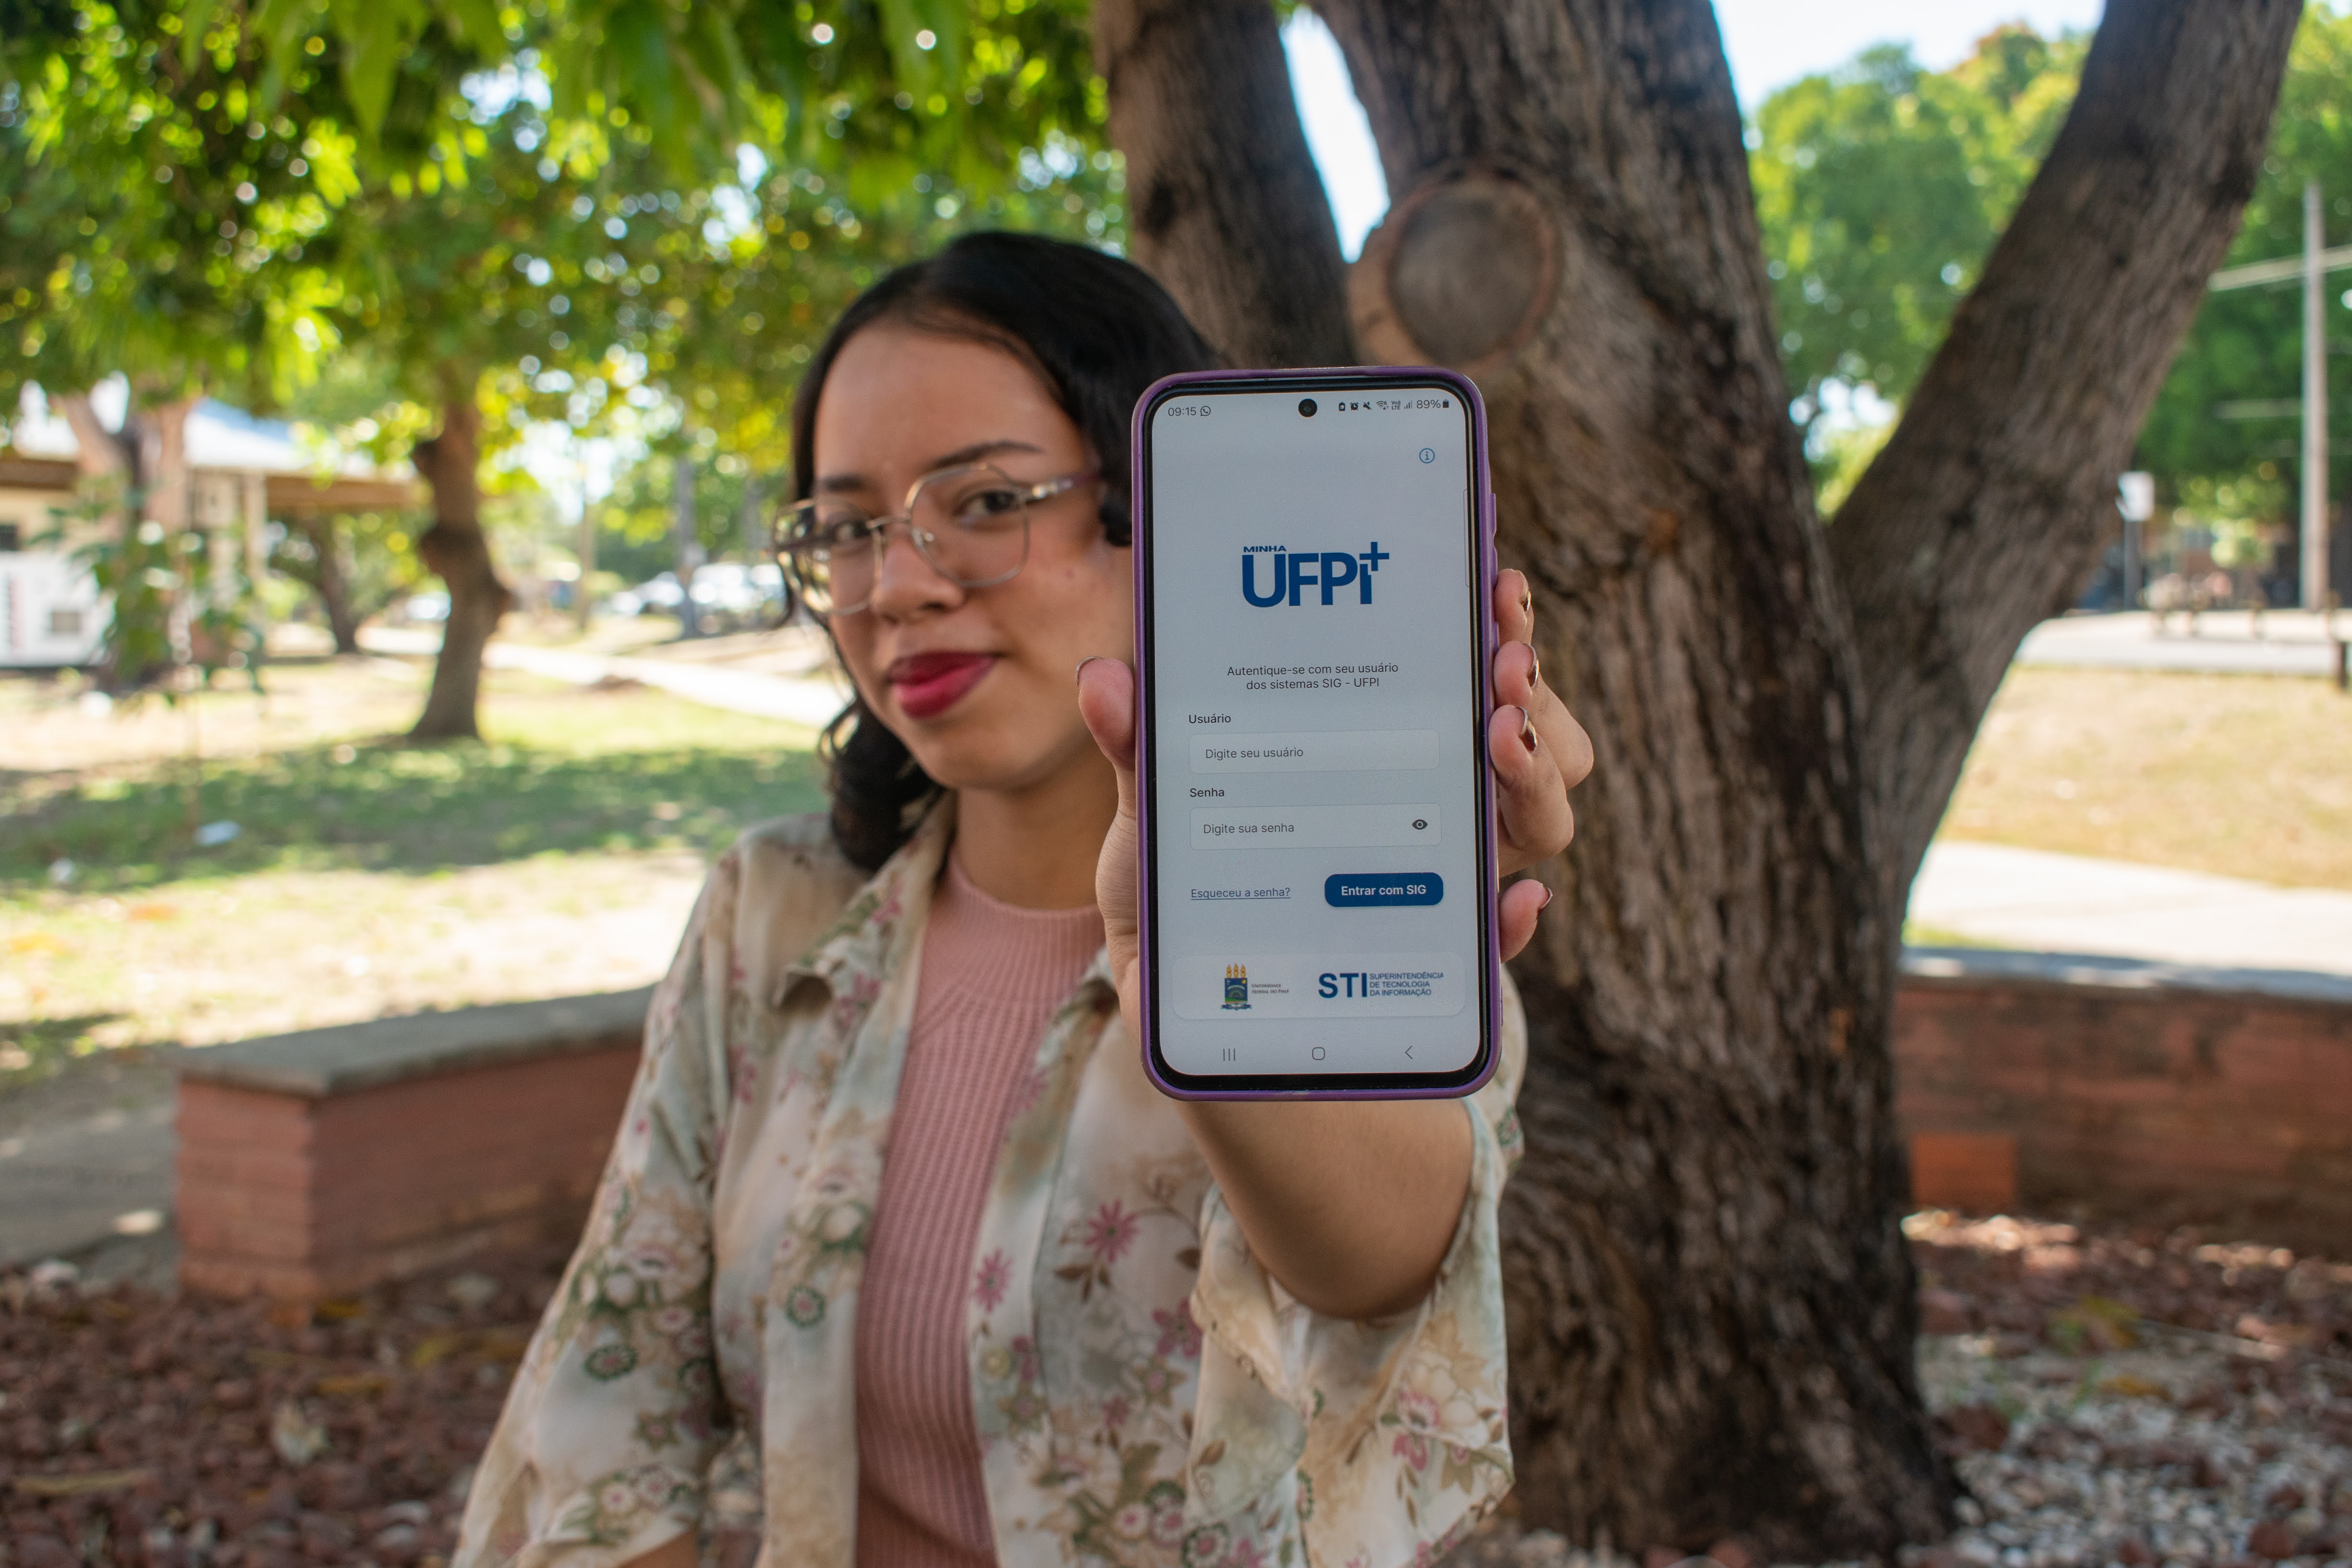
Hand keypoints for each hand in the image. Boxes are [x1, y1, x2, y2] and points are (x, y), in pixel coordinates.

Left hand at [1077, 565, 1590, 996]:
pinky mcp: (1428, 961)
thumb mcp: (1154, 809)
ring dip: (1535, 778)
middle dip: (1533, 694)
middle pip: (1534, 739)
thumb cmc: (1177, 886)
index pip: (1466, 673)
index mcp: (1381, 744)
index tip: (1499, 588)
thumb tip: (1106, 678)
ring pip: (1540, 821)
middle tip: (1505, 666)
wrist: (1176, 999)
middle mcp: (1429, 802)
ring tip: (1502, 740)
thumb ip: (1141, 747)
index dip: (1499, 628)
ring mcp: (1439, 877)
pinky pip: (1496, 940)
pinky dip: (1512, 920)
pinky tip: (1513, 900)